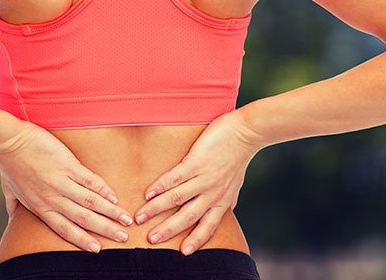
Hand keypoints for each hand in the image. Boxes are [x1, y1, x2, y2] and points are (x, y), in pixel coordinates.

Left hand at [0, 124, 134, 252]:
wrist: (8, 142)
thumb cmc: (9, 164)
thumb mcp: (10, 190)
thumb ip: (13, 205)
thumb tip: (11, 217)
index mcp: (41, 207)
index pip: (65, 229)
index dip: (82, 240)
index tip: (97, 249)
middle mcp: (53, 198)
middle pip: (83, 219)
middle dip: (105, 229)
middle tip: (123, 237)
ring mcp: (61, 182)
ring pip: (91, 202)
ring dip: (110, 212)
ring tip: (126, 219)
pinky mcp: (67, 165)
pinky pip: (90, 180)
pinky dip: (104, 189)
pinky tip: (114, 196)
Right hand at [134, 110, 262, 255]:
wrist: (245, 132)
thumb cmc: (238, 156)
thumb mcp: (235, 184)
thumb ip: (227, 198)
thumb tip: (227, 208)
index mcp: (222, 201)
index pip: (208, 226)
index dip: (195, 240)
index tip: (183, 252)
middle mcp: (213, 193)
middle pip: (188, 217)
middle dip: (168, 229)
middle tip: (151, 239)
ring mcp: (204, 178)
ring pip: (177, 198)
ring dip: (156, 209)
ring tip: (140, 217)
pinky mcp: (197, 161)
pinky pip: (175, 177)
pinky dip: (160, 186)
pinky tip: (147, 192)